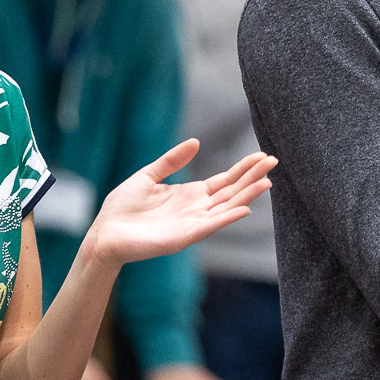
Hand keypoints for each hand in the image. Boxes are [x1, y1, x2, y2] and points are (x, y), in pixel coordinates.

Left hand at [83, 145, 273, 269]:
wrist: (104, 233)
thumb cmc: (122, 208)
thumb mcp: (148, 176)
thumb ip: (172, 160)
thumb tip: (196, 142)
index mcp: (190, 195)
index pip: (224, 180)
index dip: (243, 168)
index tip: (262, 156)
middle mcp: (196, 209)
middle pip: (231, 191)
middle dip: (253, 177)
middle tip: (274, 161)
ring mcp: (192, 224)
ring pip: (226, 207)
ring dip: (247, 196)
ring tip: (268, 182)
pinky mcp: (184, 237)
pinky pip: (210, 226)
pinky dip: (227, 218)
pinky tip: (244, 208)